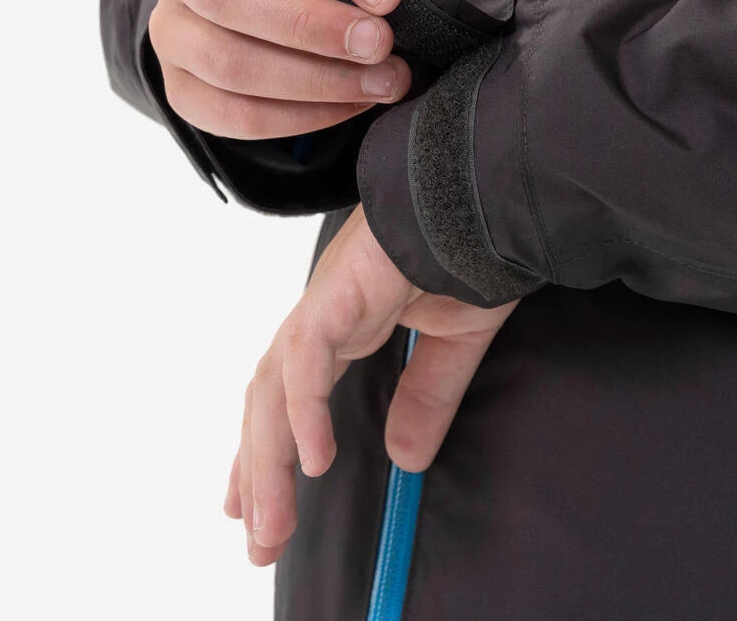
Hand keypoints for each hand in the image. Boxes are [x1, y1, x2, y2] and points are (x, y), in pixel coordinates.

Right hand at [149, 0, 411, 138]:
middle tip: (379, 45)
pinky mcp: (177, 86)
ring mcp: (169, 28)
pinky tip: (346, 106)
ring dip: (317, 82)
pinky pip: (234, 116)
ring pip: (229, 64)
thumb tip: (384, 8)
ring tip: (379, 83)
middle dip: (314, 26)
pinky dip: (300, 118)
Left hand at [224, 205, 517, 565]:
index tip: (255, 504)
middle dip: (257, 471)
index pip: (287, 396)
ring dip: (267, 459)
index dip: (268, 450)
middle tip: (257, 538)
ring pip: (275, 390)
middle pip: (268, 403)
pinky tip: (312, 460)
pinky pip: (307, 359)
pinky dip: (304, 410)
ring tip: (268, 526)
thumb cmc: (467, 254)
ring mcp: (324, 305)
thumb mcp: (448, 345)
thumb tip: (404, 458)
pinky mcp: (337, 295)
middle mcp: (321, 318)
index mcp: (342, 326)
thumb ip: (423, 397)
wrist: (481, 198)